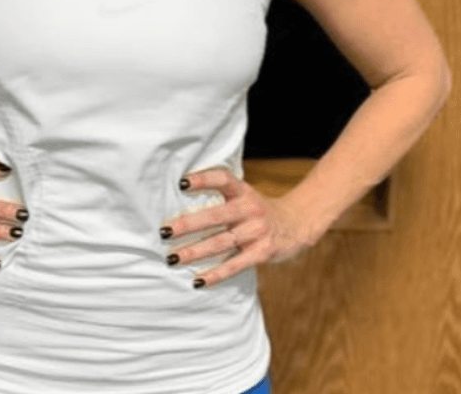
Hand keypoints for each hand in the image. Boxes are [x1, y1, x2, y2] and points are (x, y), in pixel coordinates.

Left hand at [161, 167, 320, 288]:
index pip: (223, 179)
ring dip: (195, 251)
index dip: (203, 179)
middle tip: (164, 231)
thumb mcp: (244, 195)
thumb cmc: (257, 210)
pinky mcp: (263, 252)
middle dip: (188, 224)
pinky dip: (216, 274)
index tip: (182, 182)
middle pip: (216, 215)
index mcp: (243, 190)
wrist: (296, 224)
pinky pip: (236, 265)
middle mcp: (250, 208)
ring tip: (172, 258)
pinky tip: (198, 280)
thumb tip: (179, 195)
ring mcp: (258, 231)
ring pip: (222, 242)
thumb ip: (220, 195)